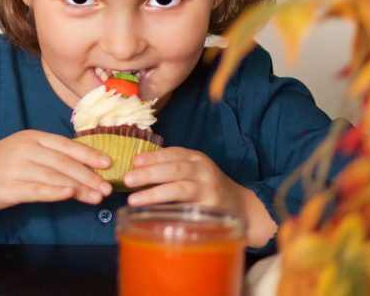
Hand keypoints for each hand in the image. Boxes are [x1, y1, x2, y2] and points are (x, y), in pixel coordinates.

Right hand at [0, 130, 112, 213]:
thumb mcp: (24, 152)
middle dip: (89, 174)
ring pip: (53, 176)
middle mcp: (24, 149)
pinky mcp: (8, 187)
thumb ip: (49, 157)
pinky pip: (35, 189)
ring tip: (96, 196)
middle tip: (107, 186)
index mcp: (31, 137)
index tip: (108, 163)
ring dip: (78, 186)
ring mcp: (15, 167)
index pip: (65, 145)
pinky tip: (68, 194)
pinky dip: (54, 191)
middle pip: (63, 161)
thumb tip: (84, 169)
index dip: (88, 154)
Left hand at [123, 147, 276, 246]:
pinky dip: (169, 211)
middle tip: (127, 180)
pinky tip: (154, 215)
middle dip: (149, 173)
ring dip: (154, 194)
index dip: (152, 157)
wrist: (242, 207)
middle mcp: (203, 170)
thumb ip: (170, 168)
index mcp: (196, 158)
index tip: (133, 162)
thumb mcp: (193, 171)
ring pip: (179, 189)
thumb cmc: (207, 188)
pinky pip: (187, 210)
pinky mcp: (211, 210)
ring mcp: (209, 190)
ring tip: (134, 200)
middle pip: (174, 169)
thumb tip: (135, 171)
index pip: (172, 153)